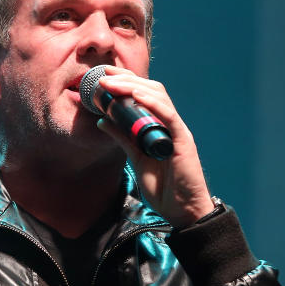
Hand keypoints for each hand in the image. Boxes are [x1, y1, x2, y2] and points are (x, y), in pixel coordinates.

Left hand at [94, 66, 213, 227]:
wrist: (182, 210)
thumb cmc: (163, 187)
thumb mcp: (135, 158)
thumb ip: (122, 138)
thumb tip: (102, 121)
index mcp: (159, 125)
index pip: (144, 95)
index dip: (125, 82)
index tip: (104, 75)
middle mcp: (169, 123)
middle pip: (151, 90)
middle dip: (126, 79)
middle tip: (103, 75)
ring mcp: (177, 129)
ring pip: (158, 97)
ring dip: (133, 87)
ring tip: (111, 83)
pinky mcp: (183, 140)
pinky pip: (169, 116)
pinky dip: (153, 103)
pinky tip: (136, 95)